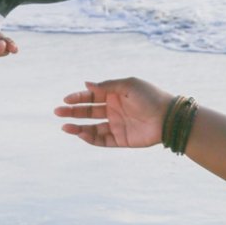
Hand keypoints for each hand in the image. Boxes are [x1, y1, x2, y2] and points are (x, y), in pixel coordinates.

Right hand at [54, 78, 172, 148]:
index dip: (78, 98)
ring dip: (78, 127)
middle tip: (57, 112)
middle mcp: (114, 110)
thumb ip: (107, 86)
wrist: (168, 117)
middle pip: (88, 111)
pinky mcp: (121, 139)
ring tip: (65, 127)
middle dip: (73, 112)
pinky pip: (102, 140)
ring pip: (92, 127)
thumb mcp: (128, 85)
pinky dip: (91, 138)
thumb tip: (86, 84)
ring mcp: (116, 125)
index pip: (92, 96)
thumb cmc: (150, 96)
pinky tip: (81, 134)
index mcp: (115, 95)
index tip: (66, 99)